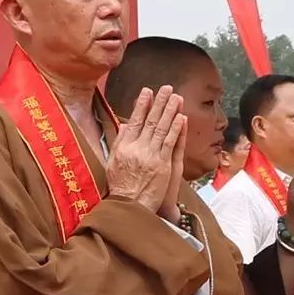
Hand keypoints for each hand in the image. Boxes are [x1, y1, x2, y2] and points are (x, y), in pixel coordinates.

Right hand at [107, 86, 185, 217]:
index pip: (134, 121)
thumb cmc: (120, 187)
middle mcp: (136, 148)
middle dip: (158, 103)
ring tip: (176, 97)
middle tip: (166, 88)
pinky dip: (176, 129)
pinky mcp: (163, 164)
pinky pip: (170, 142)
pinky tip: (181, 117)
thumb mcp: (112, 162)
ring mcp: (150, 155)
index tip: (147, 91)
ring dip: (170, 111)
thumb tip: (125, 125)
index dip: (141, 105)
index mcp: (123, 147)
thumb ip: (120, 142)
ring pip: (161, 128)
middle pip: (150, 121)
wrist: (129, 206)